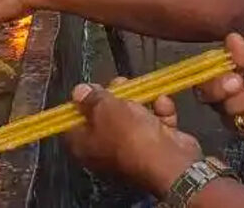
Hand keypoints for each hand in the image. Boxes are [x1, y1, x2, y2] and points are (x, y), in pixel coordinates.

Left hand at [65, 83, 201, 195]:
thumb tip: (78, 91)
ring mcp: (132, 149)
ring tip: (147, 92)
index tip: (91, 88)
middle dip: (116, 97)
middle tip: (121, 83)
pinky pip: (155, 123)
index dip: (82, 103)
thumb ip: (92, 98)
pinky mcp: (156, 146)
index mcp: (85, 146)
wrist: (169, 161)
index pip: (74, 123)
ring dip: (142, 102)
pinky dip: (161, 113)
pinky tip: (163, 105)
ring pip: (133, 117)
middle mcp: (105, 150)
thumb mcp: (105, 109)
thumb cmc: (130, 135)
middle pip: (105, 117)